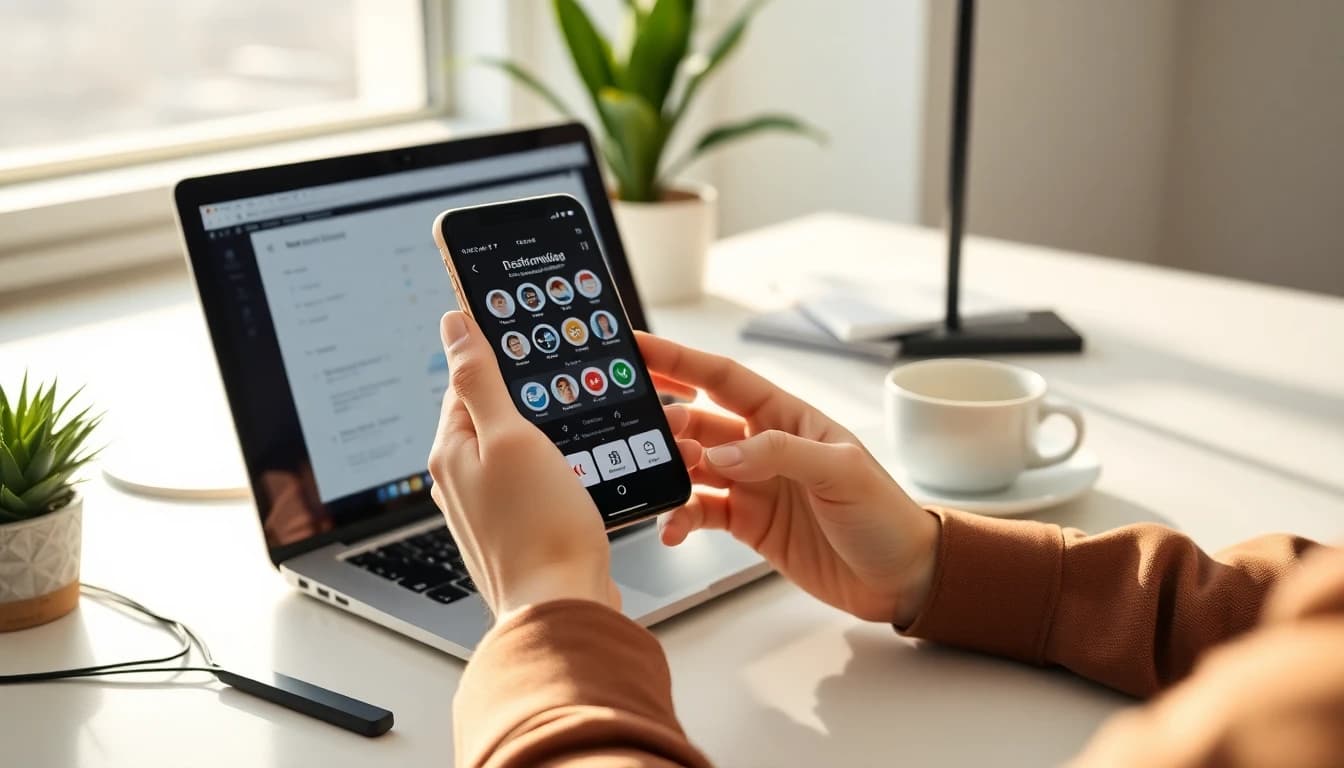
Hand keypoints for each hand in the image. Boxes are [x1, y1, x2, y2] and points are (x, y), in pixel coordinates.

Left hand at [428, 311, 619, 618]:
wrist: (563, 607)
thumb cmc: (540, 528)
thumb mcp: (511, 436)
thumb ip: (481, 379)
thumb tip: (453, 325)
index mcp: (451, 451)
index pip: (467, 382)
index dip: (501, 360)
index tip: (533, 345)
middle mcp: (460, 480)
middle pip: (493, 416)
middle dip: (530, 402)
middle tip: (567, 395)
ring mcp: (486, 509)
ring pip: (517, 452)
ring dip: (548, 440)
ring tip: (578, 440)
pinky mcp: (516, 531)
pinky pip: (533, 485)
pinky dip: (557, 474)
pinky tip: (580, 477)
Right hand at [641, 333, 939, 625]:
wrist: (900, 579)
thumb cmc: (884, 516)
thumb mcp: (842, 472)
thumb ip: (780, 454)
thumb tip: (724, 453)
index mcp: (788, 417)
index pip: (724, 378)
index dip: (680, 360)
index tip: (638, 346)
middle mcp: (764, 446)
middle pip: (699, 420)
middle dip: (665, 421)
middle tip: (638, 428)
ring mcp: (753, 486)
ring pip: (692, 467)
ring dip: (669, 471)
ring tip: (656, 479)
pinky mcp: (747, 524)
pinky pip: (700, 512)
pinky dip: (679, 518)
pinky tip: (671, 529)